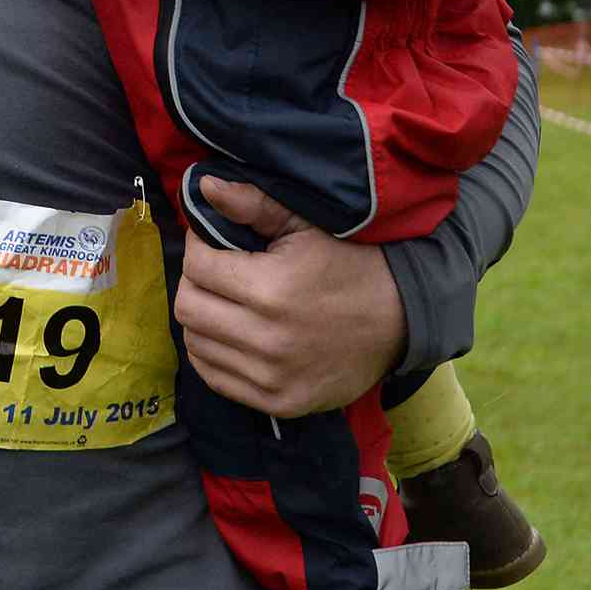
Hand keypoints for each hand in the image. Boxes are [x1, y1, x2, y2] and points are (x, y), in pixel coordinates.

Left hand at [174, 176, 404, 416]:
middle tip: (214, 272)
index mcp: (271, 289)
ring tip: (223, 302)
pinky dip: (212, 353)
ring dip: (201, 318)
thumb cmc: (350, 264)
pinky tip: (230, 334)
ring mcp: (272, 377)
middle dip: (194, 282)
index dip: (198, 247)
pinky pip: (215, 377)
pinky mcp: (279, 402)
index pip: (197, 266)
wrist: (402, 320)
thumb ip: (253, 205)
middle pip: (188, 307)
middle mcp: (267, 339)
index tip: (210, 241)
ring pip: (196, 344)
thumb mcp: (305, 227)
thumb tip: (203, 186)